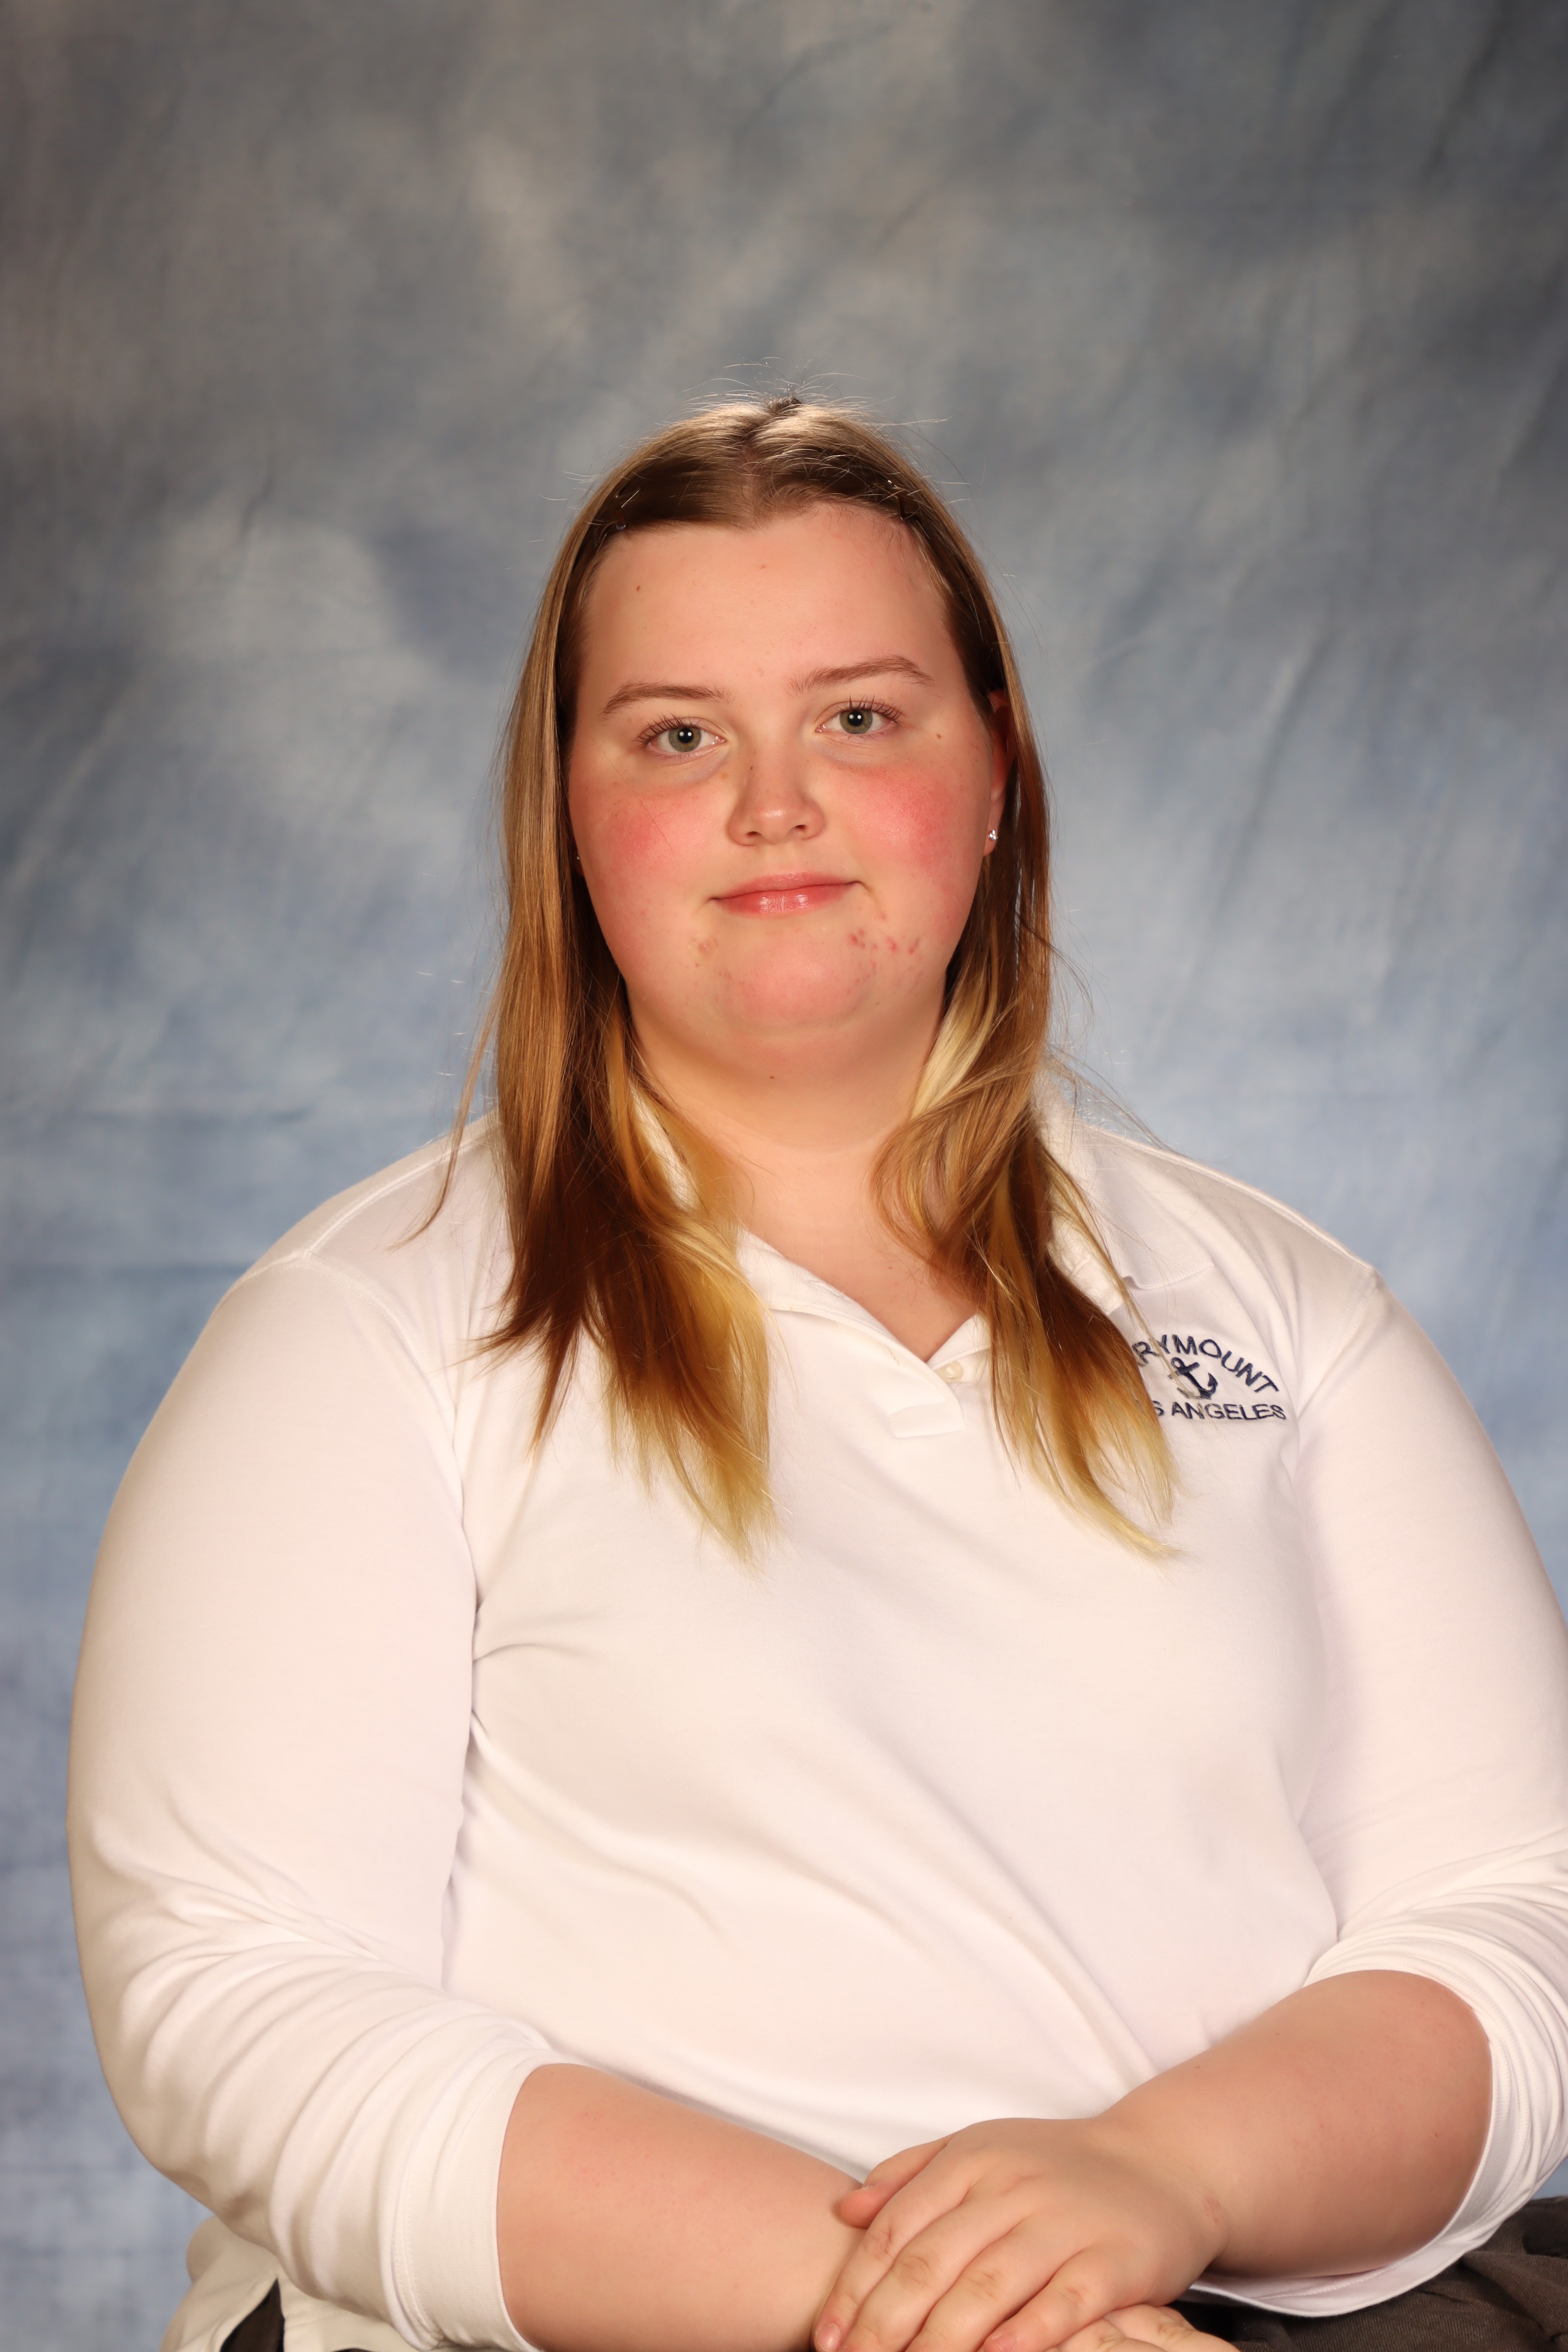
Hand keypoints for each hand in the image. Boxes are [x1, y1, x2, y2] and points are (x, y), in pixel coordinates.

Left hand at [812, 2118, 1226, 2351]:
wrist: (1162, 2165)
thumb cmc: (1057, 2168)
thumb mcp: (980, 2149)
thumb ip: (911, 2175)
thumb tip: (845, 2210)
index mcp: (972, 2160)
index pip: (897, 2229)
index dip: (856, 2288)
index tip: (828, 2337)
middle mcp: (1012, 2187)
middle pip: (931, 2264)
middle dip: (883, 2326)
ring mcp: (1063, 2223)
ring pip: (986, 2287)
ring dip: (938, 2341)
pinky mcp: (1111, 2261)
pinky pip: (1060, 2304)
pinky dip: (1024, 2336)